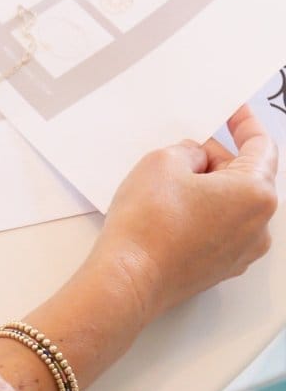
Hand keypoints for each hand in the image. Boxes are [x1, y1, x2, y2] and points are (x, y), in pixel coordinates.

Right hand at [90, 106, 277, 322]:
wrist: (129, 277)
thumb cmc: (147, 227)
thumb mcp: (161, 161)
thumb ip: (188, 150)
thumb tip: (194, 159)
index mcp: (255, 194)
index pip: (261, 146)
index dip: (244, 123)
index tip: (234, 113)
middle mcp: (258, 226)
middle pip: (245, 176)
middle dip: (214, 161)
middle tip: (178, 155)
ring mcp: (242, 251)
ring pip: (231, 205)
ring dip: (205, 190)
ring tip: (165, 190)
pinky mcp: (221, 267)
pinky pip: (219, 229)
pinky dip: (200, 215)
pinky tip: (168, 214)